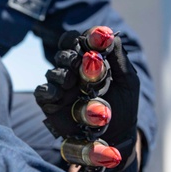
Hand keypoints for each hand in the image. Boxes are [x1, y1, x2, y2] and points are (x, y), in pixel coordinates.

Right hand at [34, 29, 139, 169]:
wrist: (118, 137)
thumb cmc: (124, 106)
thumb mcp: (128, 80)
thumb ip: (119, 57)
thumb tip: (110, 34)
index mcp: (90, 61)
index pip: (77, 40)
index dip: (79, 39)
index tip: (87, 42)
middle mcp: (73, 71)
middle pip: (63, 54)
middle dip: (68, 56)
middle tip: (76, 62)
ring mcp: (61, 87)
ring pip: (53, 72)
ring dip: (60, 74)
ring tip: (70, 83)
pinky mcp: (50, 104)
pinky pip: (42, 92)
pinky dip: (48, 91)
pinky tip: (58, 95)